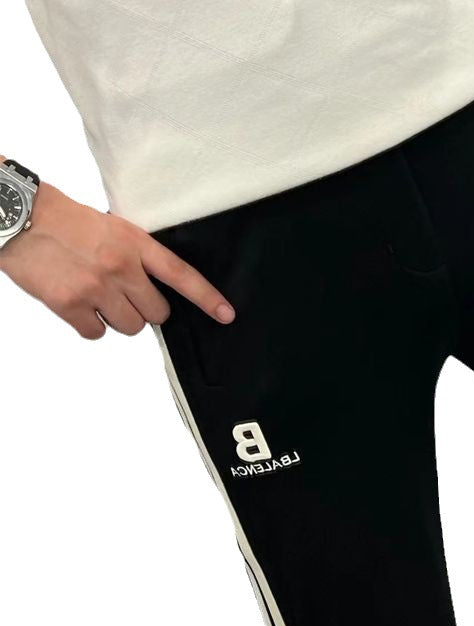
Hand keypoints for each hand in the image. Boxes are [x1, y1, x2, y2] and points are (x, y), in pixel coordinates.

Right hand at [0, 182, 234, 338]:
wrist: (18, 218)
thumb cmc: (66, 221)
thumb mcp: (113, 228)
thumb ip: (137, 256)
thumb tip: (155, 288)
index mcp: (135, 243)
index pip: (181, 275)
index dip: (207, 298)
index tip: (227, 315)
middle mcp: (120, 267)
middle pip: (157, 314)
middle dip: (144, 309)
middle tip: (123, 293)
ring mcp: (96, 288)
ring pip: (130, 327)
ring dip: (117, 319)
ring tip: (96, 295)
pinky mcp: (70, 304)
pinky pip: (96, 334)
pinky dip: (89, 326)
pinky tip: (78, 304)